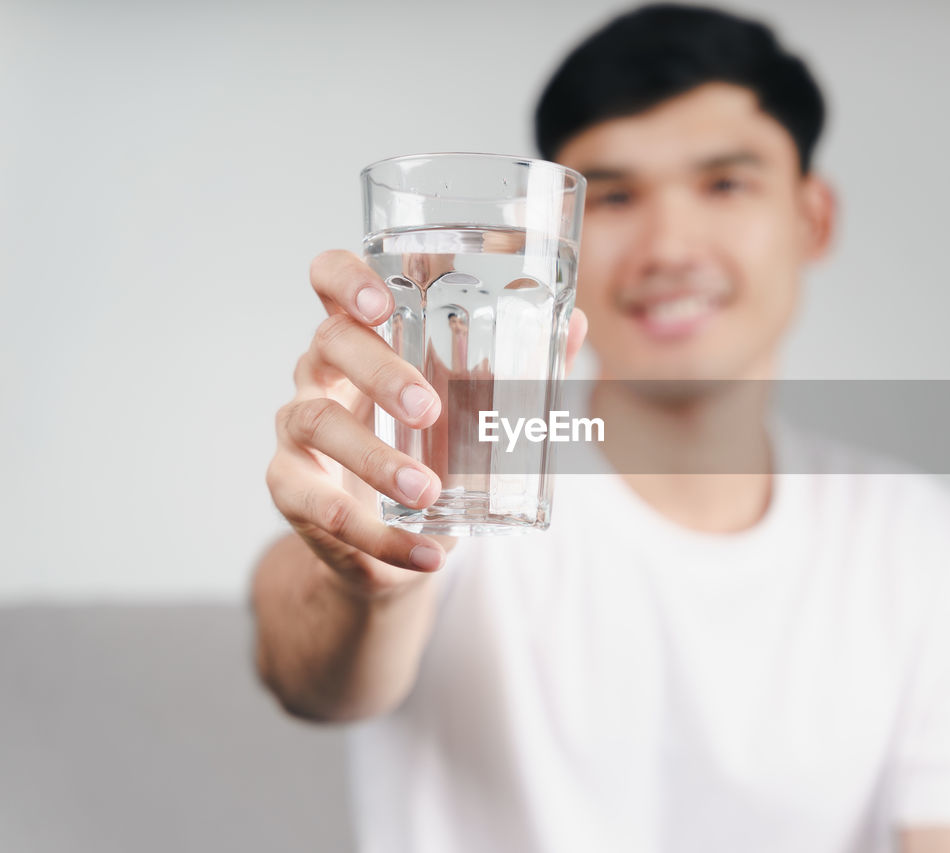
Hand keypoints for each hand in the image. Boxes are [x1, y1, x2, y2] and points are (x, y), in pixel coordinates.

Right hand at [266, 249, 588, 596]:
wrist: (385, 540)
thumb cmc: (429, 450)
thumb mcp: (469, 408)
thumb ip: (518, 366)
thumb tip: (577, 324)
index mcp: (362, 336)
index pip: (329, 280)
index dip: (346, 279)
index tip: (382, 301)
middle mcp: (320, 372)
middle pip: (329, 343)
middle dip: (380, 373)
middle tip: (430, 411)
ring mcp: (297, 429)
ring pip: (316, 424)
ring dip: (375, 460)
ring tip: (429, 491)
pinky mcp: (289, 489)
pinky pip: (322, 509)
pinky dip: (380, 537)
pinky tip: (426, 555)